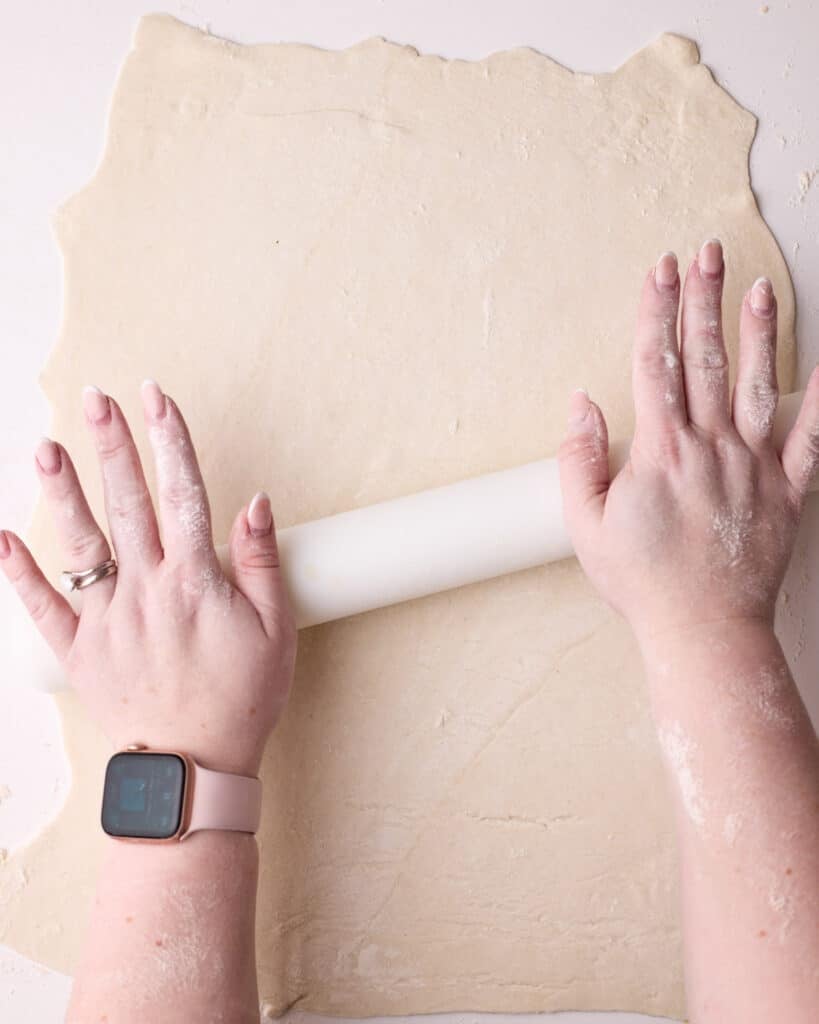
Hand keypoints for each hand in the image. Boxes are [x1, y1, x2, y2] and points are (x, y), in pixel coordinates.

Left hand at [0, 381, 296, 776]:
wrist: (193, 770)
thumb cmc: (241, 700)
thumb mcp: (276, 630)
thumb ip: (263, 562)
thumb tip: (254, 503)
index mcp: (195, 581)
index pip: (183, 492)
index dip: (170, 440)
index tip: (157, 398)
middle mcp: (145, 591)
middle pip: (127, 503)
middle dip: (112, 445)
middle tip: (96, 399)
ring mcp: (106, 620)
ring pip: (80, 544)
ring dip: (61, 492)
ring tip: (45, 447)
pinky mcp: (79, 652)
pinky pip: (42, 607)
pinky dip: (18, 573)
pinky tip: (0, 538)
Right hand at [558, 239, 818, 647]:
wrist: (703, 630)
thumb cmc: (641, 582)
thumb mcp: (585, 525)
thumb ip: (579, 459)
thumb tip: (581, 403)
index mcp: (661, 452)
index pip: (658, 363)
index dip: (657, 311)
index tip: (660, 270)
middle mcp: (711, 447)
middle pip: (708, 358)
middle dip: (704, 300)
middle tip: (706, 253)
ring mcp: (753, 467)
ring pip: (759, 385)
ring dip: (759, 333)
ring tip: (760, 287)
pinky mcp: (786, 492)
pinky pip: (813, 440)